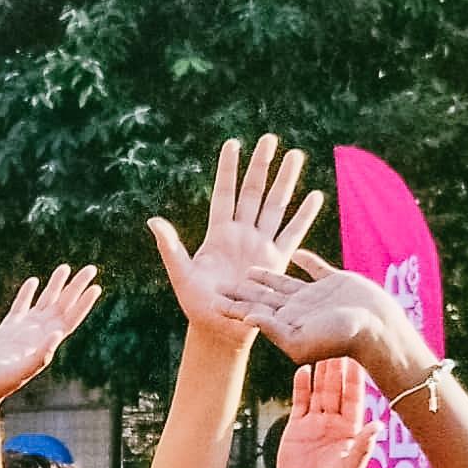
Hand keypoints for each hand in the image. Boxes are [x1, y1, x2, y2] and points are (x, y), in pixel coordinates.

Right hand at [0, 263, 101, 410]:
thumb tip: (57, 334)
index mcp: (44, 344)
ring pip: (44, 303)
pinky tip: (33, 281)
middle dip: (75, 288)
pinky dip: (27, 294)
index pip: (69, 320)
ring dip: (55, 286)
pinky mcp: (6, 330)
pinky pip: (20, 307)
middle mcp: (37, 336)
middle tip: (91, 269)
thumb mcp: (19, 371)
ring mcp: (22, 332)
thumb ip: (39, 355)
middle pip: (62, 307)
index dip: (83, 304)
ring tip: (65, 268)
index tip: (96, 287)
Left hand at [149, 136, 324, 344]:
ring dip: (286, 181)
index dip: (228, 169)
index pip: (224, 193)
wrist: (221, 329)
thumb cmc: (197, 305)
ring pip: (276, 205)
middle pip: (253, 192)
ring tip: (296, 155)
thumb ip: (170, 248)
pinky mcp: (277, 260)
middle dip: (261, 165)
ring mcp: (261, 244)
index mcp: (218, 234)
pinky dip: (304, 215)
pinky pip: (293, 233)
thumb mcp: (182, 275)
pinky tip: (315, 195)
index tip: (233, 143)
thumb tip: (153, 221)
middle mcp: (242, 234)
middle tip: (270, 138)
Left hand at [224, 262, 427, 393]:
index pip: (252, 312)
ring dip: (266, 277)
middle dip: (241, 291)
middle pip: (262, 297)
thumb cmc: (340, 339)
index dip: (232, 306)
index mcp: (286, 321)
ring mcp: (315, 296)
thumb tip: (247, 316)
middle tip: (218, 282)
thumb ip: (273, 328)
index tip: (209, 299)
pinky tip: (297, 252)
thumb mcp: (300, 340)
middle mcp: (297, 309)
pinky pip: (315, 268)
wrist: (377, 328)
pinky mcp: (334, 283)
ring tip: (248, 269)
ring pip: (284, 283)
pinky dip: (306, 260)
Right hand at [269, 356, 373, 467]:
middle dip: (338, 366)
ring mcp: (315, 422)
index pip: (355, 397)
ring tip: (321, 346)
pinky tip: (302, 369)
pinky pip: (300, 401)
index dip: (356, 377)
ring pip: (319, 390)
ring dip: (321, 370)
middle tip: (339, 340)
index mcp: (351, 429)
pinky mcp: (296, 426)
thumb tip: (379, 425)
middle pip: (337, 388)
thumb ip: (363, 447)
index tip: (359, 355)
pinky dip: (301, 386)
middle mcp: (335, 422)